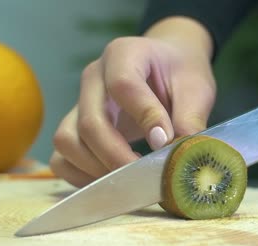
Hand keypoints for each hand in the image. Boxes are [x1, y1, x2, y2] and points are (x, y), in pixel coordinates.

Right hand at [50, 18, 215, 186]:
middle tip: (145, 174)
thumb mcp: (196, 89)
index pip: (123, 85)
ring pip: (67, 141)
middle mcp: (93, 77)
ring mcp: (79, 103)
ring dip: (96, 168)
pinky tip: (112, 179)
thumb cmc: (180, 74)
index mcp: (123, 54)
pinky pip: (62, 158)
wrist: (166, 67)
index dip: (144, 117)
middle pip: (90, 121)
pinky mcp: (74, 126)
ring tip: (129, 177)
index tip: (164, 143)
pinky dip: (81, 176)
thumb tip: (181, 160)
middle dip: (117, 156)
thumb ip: (190, 120)